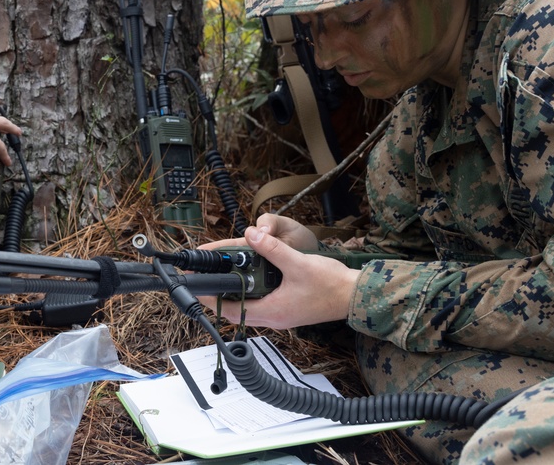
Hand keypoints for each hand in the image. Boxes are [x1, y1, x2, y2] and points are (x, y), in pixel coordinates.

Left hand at [197, 222, 360, 329]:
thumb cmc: (331, 284)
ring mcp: (282, 317)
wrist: (355, 296)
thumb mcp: (297, 262)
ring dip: (234, 297)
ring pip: (248, 310)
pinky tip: (248, 283)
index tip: (198, 287)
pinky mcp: (288, 312)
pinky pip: (261, 307)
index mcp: (273, 311)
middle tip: (205, 281)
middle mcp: (275, 318)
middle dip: (218, 297)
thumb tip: (251, 234)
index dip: (211, 298)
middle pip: (236, 312)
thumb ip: (272, 248)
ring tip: (221, 281)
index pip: (231, 310)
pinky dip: (249, 296)